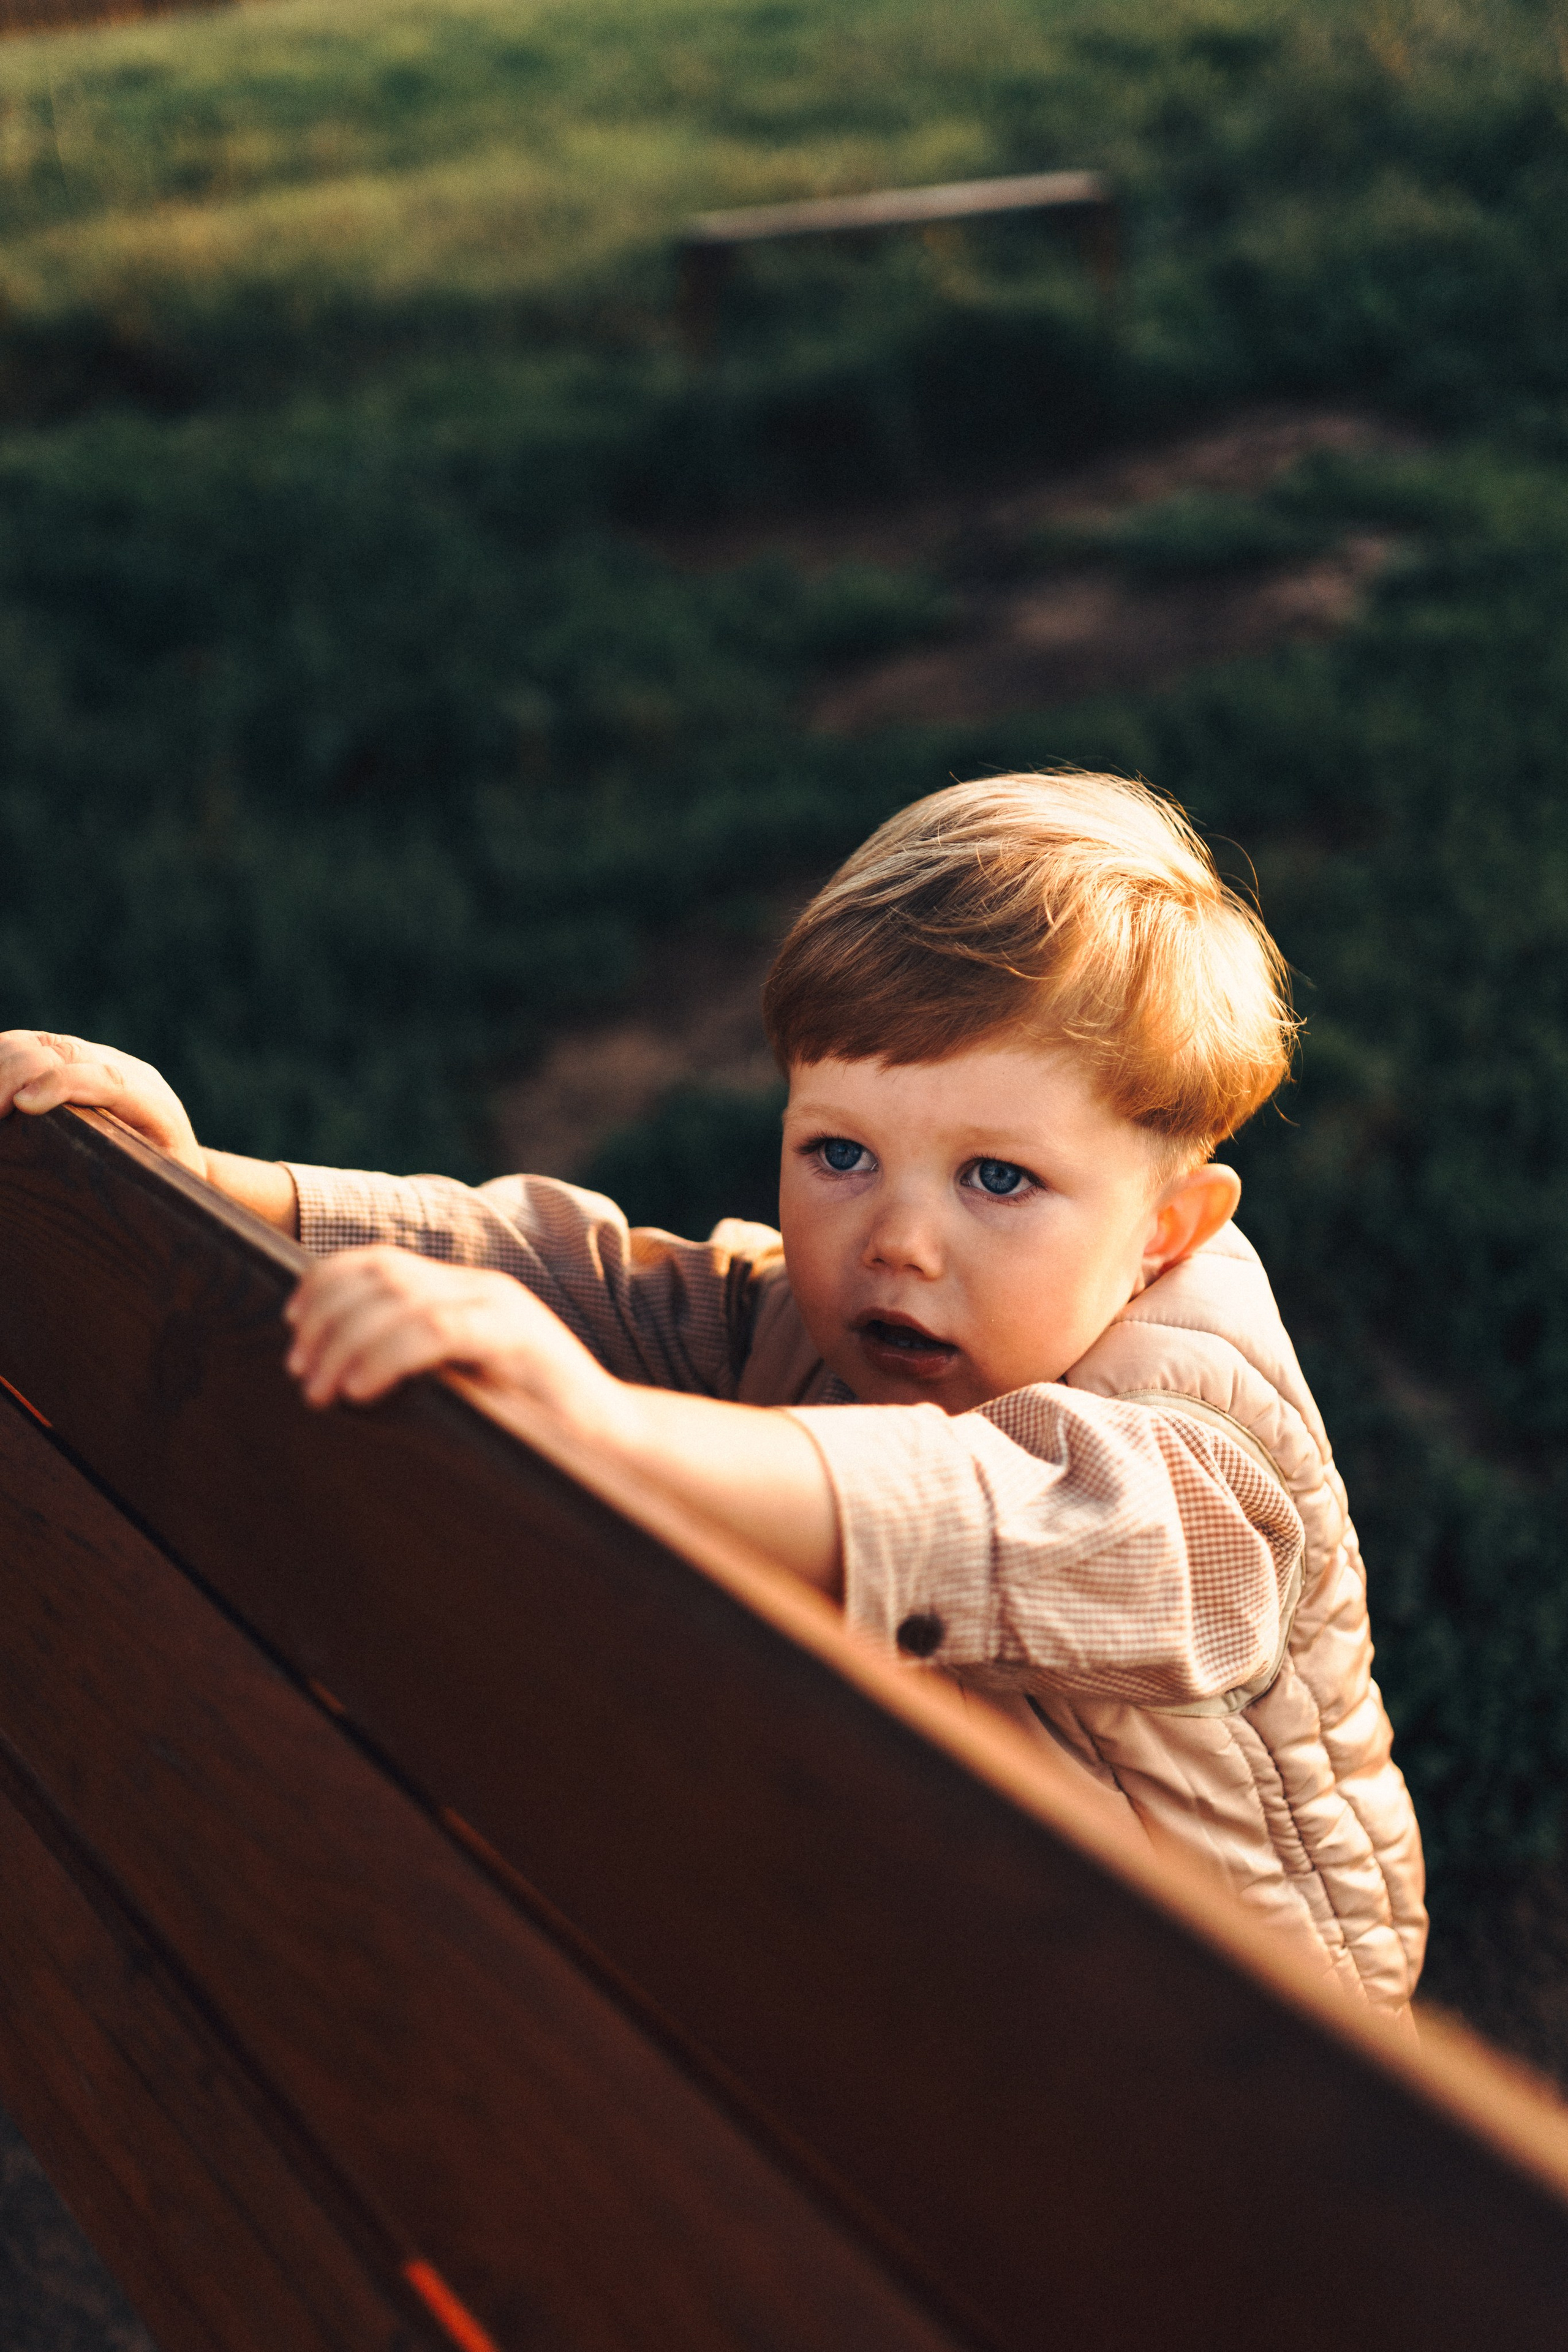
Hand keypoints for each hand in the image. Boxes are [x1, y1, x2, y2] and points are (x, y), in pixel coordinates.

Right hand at [0, 1029, 204, 1178]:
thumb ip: (141, 1176)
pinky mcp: (70, 1057)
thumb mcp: (162, 1183)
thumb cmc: (165, 1181)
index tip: (23, 1104)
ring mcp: (95, 1058)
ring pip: (41, 1044)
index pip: (110, 1080)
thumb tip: (108, 1191)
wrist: (176, 1152)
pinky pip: (28, 1046)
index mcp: (154, 1102)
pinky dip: (1, 1059)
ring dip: (3, 1064)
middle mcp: (125, 1070)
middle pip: (66, 1053)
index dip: (64, 1084)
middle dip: (16, 1073)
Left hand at [285, 1246, 841, 1593]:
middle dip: (325, 1317)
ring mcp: (502, 1309)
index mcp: (463, 1291)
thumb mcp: (460, 1387)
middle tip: (295, 1370)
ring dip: (345, 1342)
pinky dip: (386, 1355)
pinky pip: (437, 1330)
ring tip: (317, 1388)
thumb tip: (333, 1378)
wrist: (615, 1447)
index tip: (289, 1328)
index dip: (323, 1285)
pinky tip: (359, 1390)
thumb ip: (414, 1368)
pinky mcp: (518, 1340)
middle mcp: (480, 1287)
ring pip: (401, 1300)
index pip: (378, 1261)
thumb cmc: (532, 1428)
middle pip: (379, 1273)